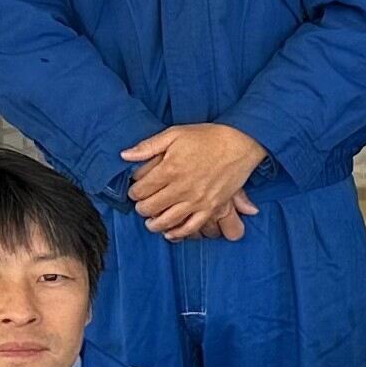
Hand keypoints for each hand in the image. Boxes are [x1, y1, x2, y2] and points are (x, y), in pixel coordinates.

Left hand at [122, 121, 264, 240]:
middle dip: (141, 207)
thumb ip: (148, 146)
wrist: (240, 144)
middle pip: (150, 207)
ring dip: (153, 223)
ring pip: (166, 220)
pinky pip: (190, 227)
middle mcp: (181, 188)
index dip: (133, 191)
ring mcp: (197, 200)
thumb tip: (125, 155)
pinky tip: (169, 232)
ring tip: (150, 220)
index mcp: (170, 169)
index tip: (135, 189)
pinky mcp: (211, 207)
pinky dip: (177, 233)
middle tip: (141, 204)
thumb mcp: (175, 134)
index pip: (140, 189)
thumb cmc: (207, 137)